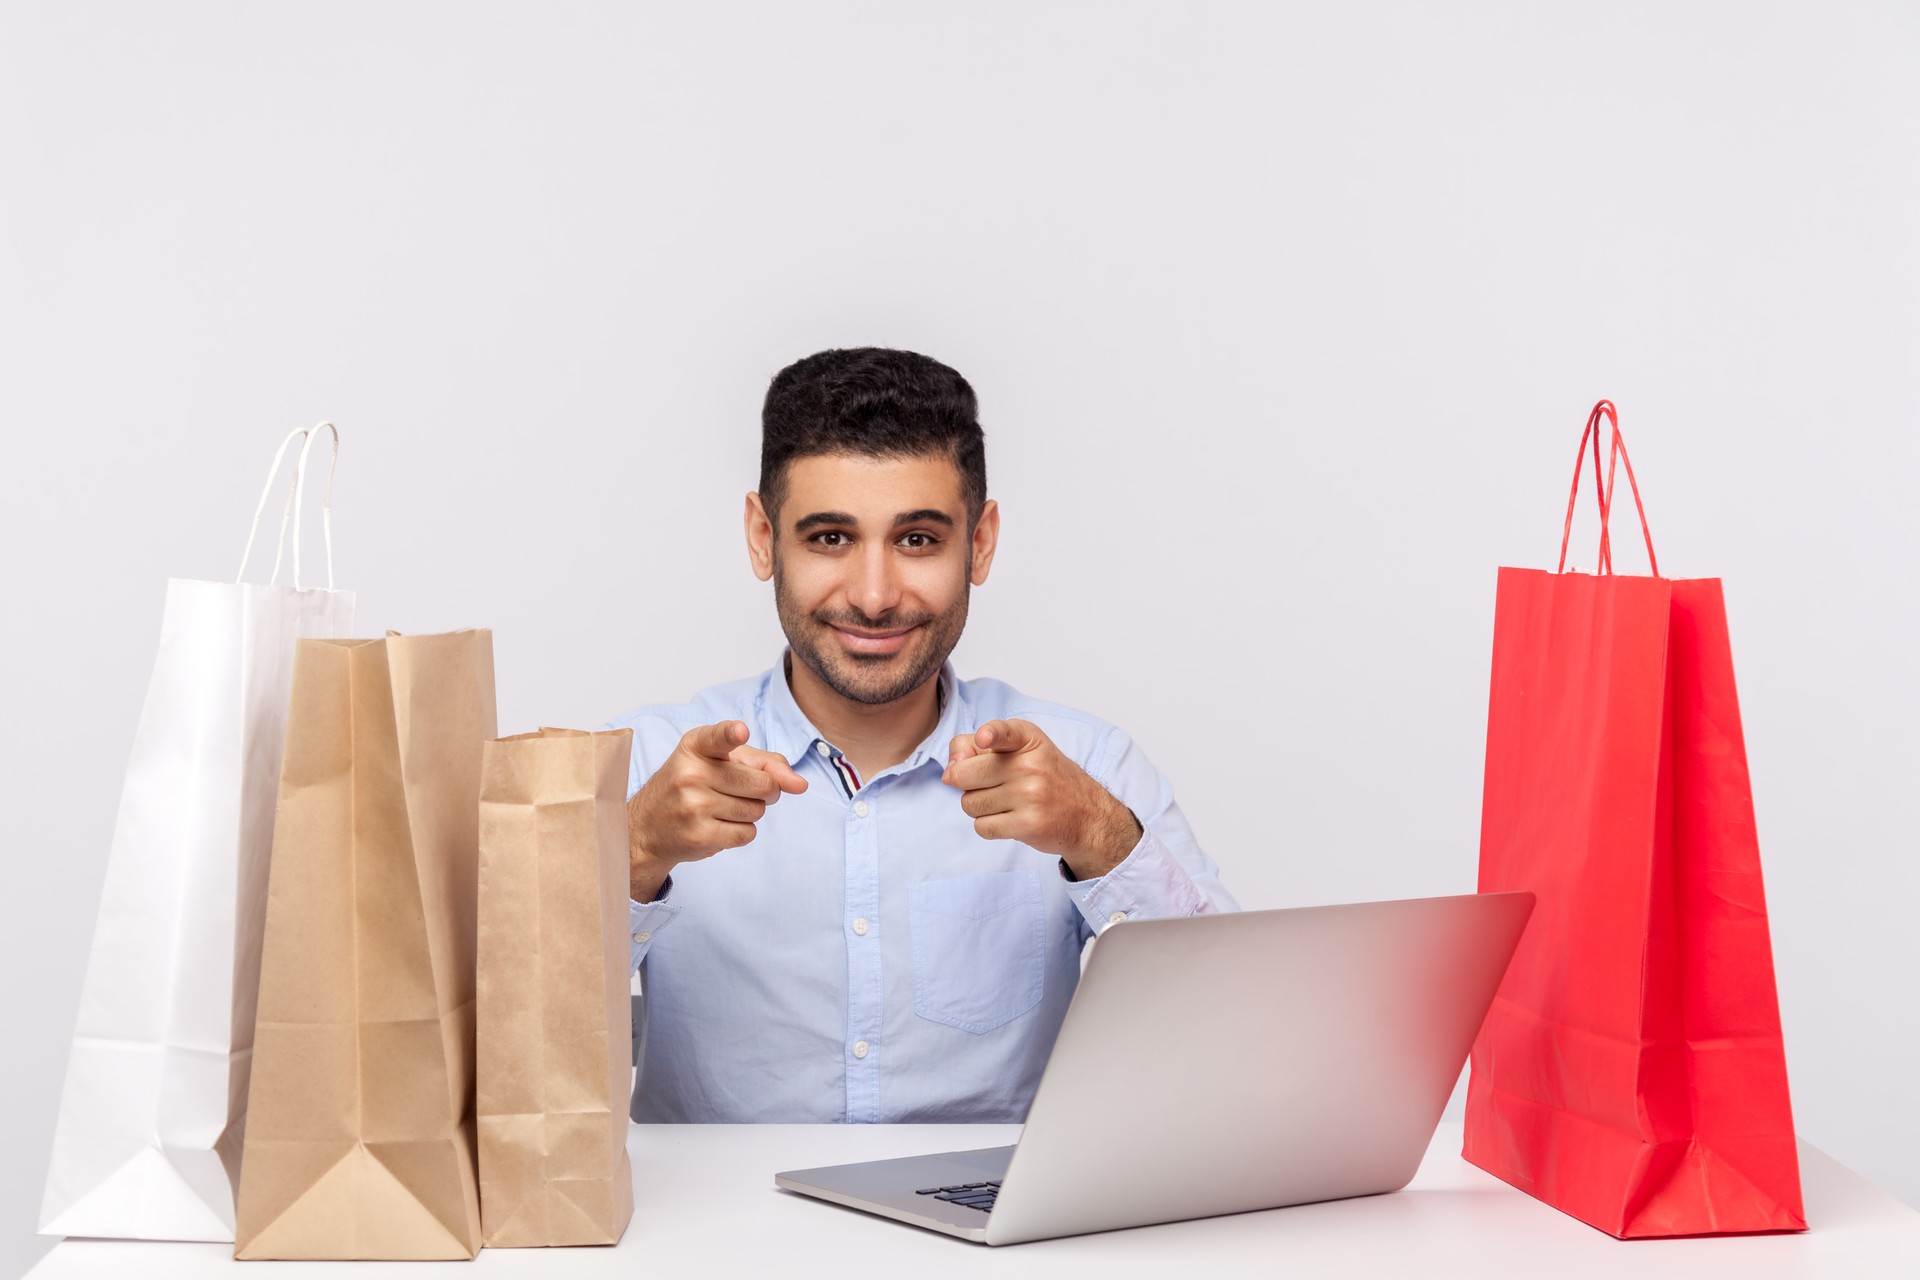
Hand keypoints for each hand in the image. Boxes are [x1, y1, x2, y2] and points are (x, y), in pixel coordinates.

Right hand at [627, 720, 806, 900]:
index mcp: (695, 746)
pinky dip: (742, 831)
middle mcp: (691, 773)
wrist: (647, 827)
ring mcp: (693, 806)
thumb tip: (800, 784)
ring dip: (751, 812)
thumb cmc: (692, 785)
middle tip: (742, 790)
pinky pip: (748, 833)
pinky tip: (718, 825)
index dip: (731, 733)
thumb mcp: (720, 761)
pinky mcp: (700, 836)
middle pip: (763, 783)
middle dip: (765, 790)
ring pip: (758, 810)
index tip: (740, 730)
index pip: (717, 737)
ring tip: (721, 807)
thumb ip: (764, 762)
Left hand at [941, 718, 1141, 879]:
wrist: (1088, 816)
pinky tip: (1011, 819)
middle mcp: (1031, 764)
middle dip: (968, 784)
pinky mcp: (1029, 824)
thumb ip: (975, 748)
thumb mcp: (1020, 751)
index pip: (1003, 731)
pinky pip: (982, 827)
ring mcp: (1031, 795)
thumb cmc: (1046, 780)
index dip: (990, 734)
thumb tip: (947, 774)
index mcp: (1028, 739)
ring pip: (969, 803)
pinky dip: (989, 826)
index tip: (983, 739)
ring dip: (980, 807)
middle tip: (993, 785)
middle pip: (964, 775)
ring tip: (1007, 803)